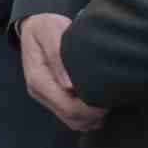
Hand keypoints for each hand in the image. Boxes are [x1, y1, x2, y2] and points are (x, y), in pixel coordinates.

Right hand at [20, 14, 108, 131]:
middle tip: (112, 98)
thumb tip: (69, 85)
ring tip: (105, 98)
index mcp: (38, 79)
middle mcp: (39, 92)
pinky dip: (88, 114)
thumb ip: (57, 54)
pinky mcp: (52, 97)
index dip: (92, 109)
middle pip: (72, 119)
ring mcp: (45, 97)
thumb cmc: (46, 25)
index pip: (68, 108)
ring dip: (92, 117)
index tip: (109, 97)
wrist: (35, 25)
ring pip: (73, 122)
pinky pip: (72, 116)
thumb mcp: (51, 31)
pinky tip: (96, 98)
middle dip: (95, 114)